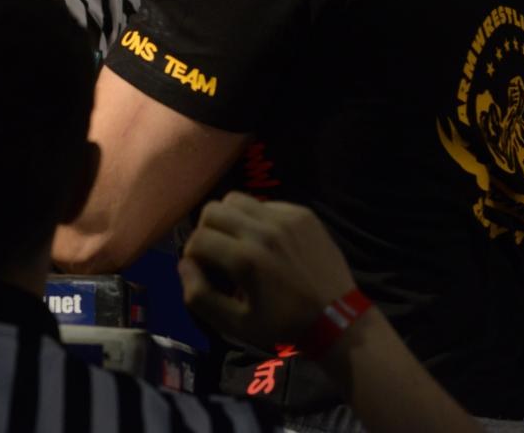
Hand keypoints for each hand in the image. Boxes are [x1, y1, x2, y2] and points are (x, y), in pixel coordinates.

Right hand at [178, 192, 358, 349]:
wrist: (339, 320)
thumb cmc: (284, 324)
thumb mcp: (235, 324)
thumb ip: (199, 296)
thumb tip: (184, 264)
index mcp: (245, 259)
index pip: (198, 238)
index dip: (194, 256)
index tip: (206, 271)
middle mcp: (262, 231)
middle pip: (212, 210)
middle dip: (207, 231)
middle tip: (219, 253)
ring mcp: (285, 219)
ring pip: (236, 199)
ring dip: (229, 219)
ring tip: (240, 241)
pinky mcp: (302, 214)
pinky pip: (265, 203)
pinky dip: (257, 218)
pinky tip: (268, 241)